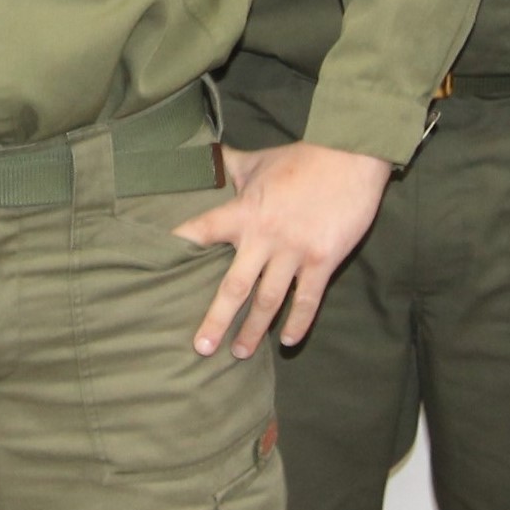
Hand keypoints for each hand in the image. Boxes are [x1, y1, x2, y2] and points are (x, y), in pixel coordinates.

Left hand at [173, 141, 390, 357]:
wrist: (351, 157)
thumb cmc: (302, 158)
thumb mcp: (259, 160)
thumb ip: (231, 166)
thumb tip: (209, 155)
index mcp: (244, 211)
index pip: (202, 232)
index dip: (180, 247)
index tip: (158, 269)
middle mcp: (265, 237)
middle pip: (235, 287)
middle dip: (217, 320)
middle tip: (202, 348)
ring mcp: (295, 252)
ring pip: (269, 300)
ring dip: (253, 330)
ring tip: (239, 353)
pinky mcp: (323, 260)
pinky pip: (307, 299)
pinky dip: (298, 322)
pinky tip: (287, 340)